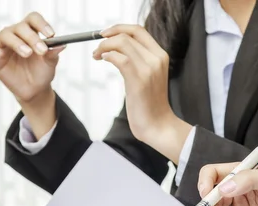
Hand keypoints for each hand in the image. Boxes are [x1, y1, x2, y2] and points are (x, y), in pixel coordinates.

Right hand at [0, 12, 63, 103]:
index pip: (33, 19)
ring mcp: (3, 46)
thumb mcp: (50, 63)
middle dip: (32, 38)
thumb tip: (61, 45)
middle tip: (41, 51)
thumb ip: (53, 54)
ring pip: (5, 35)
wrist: (35, 90)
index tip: (51, 34)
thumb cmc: (42, 72)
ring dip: (17, 43)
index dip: (41, 24)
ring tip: (27, 53)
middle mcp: (16, 35)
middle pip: (20, 27)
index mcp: (30, 32)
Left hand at [95, 25, 190, 162]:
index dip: (119, 28)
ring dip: (104, 46)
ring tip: (97, 55)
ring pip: (122, 43)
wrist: (158, 125)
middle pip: (128, 34)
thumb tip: (118, 48)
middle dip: (107, 37)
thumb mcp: (148, 76)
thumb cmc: (150, 104)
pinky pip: (119, 58)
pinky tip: (103, 60)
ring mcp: (149, 69)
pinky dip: (107, 55)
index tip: (105, 34)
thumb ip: (139, 61)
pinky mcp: (139, 80)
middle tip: (97, 47)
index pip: (138, 30)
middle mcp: (157, 59)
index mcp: (161, 55)